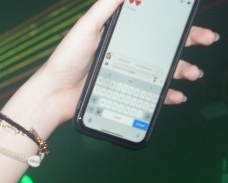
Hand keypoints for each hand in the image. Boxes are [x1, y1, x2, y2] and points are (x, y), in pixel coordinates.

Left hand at [8, 0, 217, 132]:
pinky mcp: (125, 92)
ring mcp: (128, 73)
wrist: (52, 96)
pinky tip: (176, 96)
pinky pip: (152, 93)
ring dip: (183, 69)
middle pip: (166, 44)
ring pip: (164, 69)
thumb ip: (107, 6)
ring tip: (193, 73)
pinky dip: (168, 95)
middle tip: (207, 40)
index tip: (192, 18)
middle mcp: (128, 51)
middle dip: (189, 41)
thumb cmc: (65, 59)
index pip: (156, 23)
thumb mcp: (87, 27)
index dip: (176, 20)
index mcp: (122, 32)